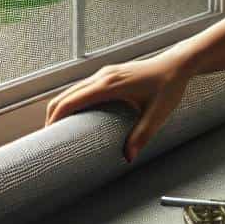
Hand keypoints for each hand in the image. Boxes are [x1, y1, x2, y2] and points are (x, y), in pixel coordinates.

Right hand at [44, 52, 189, 162]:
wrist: (177, 65)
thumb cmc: (169, 86)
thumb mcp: (158, 114)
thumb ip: (142, 136)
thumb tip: (127, 158)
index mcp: (110, 85)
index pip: (72, 101)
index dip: (55, 118)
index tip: (47, 137)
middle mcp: (103, 76)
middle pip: (65, 95)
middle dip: (53, 117)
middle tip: (48, 141)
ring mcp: (105, 73)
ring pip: (72, 90)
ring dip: (61, 108)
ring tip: (58, 132)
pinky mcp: (109, 74)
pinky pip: (83, 88)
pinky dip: (72, 101)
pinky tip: (75, 116)